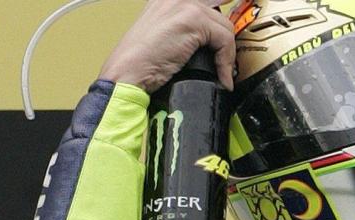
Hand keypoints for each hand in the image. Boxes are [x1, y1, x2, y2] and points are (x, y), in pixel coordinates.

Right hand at [99, 0, 234, 92]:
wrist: (128, 73)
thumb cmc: (142, 64)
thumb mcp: (167, 39)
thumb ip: (188, 34)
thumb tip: (214, 45)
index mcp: (168, 0)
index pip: (208, 4)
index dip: (219, 26)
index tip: (227, 46)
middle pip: (219, 15)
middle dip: (226, 42)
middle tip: (225, 64)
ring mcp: (184, 5)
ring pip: (225, 27)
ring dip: (227, 56)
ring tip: (221, 75)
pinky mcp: (192, 19)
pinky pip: (225, 39)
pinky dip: (226, 62)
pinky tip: (221, 77)